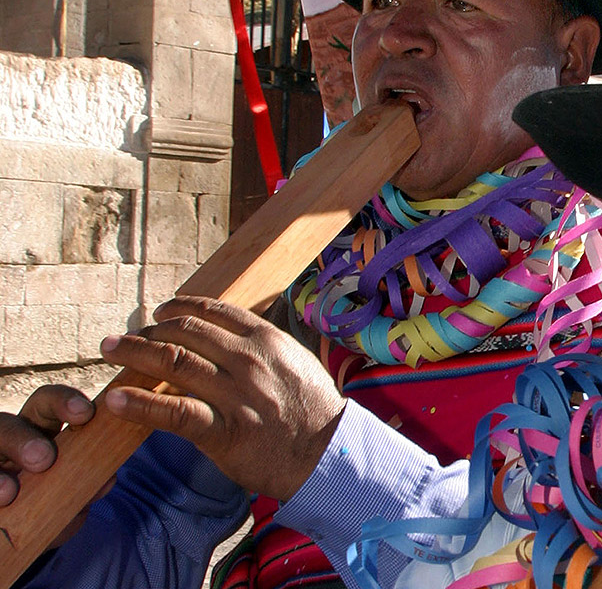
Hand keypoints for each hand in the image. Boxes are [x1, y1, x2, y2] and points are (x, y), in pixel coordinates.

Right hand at [0, 385, 104, 545]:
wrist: (15, 536)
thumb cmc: (48, 506)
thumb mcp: (68, 498)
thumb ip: (85, 488)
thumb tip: (106, 480)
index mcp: (37, 430)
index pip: (47, 404)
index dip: (64, 401)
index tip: (85, 414)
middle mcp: (7, 441)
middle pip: (7, 425)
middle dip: (24, 439)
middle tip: (43, 460)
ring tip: (9, 493)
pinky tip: (1, 505)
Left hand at [99, 296, 345, 500]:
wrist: (329, 454)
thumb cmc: (313, 409)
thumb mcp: (295, 362)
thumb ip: (263, 347)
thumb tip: (231, 335)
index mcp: (267, 340)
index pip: (214, 310)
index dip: (180, 306)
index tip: (160, 311)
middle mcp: (248, 360)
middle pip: (186, 332)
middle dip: (149, 329)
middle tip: (126, 335)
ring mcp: (236, 395)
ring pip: (173, 362)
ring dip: (134, 353)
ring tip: (111, 351)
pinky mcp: (224, 432)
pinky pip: (173, 413)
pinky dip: (141, 404)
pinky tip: (117, 399)